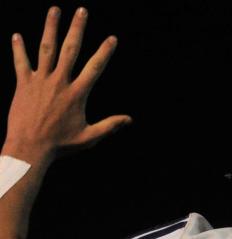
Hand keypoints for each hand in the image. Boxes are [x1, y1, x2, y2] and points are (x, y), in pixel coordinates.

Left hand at [4, 7, 130, 164]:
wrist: (30, 147)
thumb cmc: (61, 145)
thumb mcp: (89, 138)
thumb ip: (109, 126)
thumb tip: (130, 119)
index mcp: (77, 94)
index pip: (95, 68)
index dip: (104, 52)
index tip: (112, 38)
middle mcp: (59, 83)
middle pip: (70, 49)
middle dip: (77, 28)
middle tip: (82, 10)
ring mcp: (40, 81)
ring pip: (46, 48)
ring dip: (50, 27)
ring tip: (55, 10)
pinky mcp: (23, 84)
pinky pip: (20, 62)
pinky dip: (19, 48)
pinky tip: (17, 35)